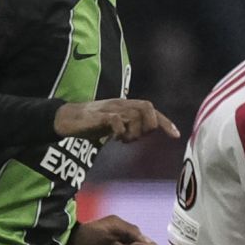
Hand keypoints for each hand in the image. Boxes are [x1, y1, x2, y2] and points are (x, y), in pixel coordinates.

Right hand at [55, 98, 179, 143]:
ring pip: (134, 115)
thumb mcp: (116, 125)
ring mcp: (111, 109)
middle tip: (134, 138)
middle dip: (147, 127)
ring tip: (122, 140)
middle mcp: (122, 104)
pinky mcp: (100, 116)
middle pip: (147, 109)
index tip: (176, 135)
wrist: (68, 118)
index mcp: (127, 106)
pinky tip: (113, 138)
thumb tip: (142, 135)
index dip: (165, 122)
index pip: (152, 110)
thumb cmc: (92, 123)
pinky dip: (120, 132)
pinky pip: (117, 121)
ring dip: (133, 132)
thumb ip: (130, 127)